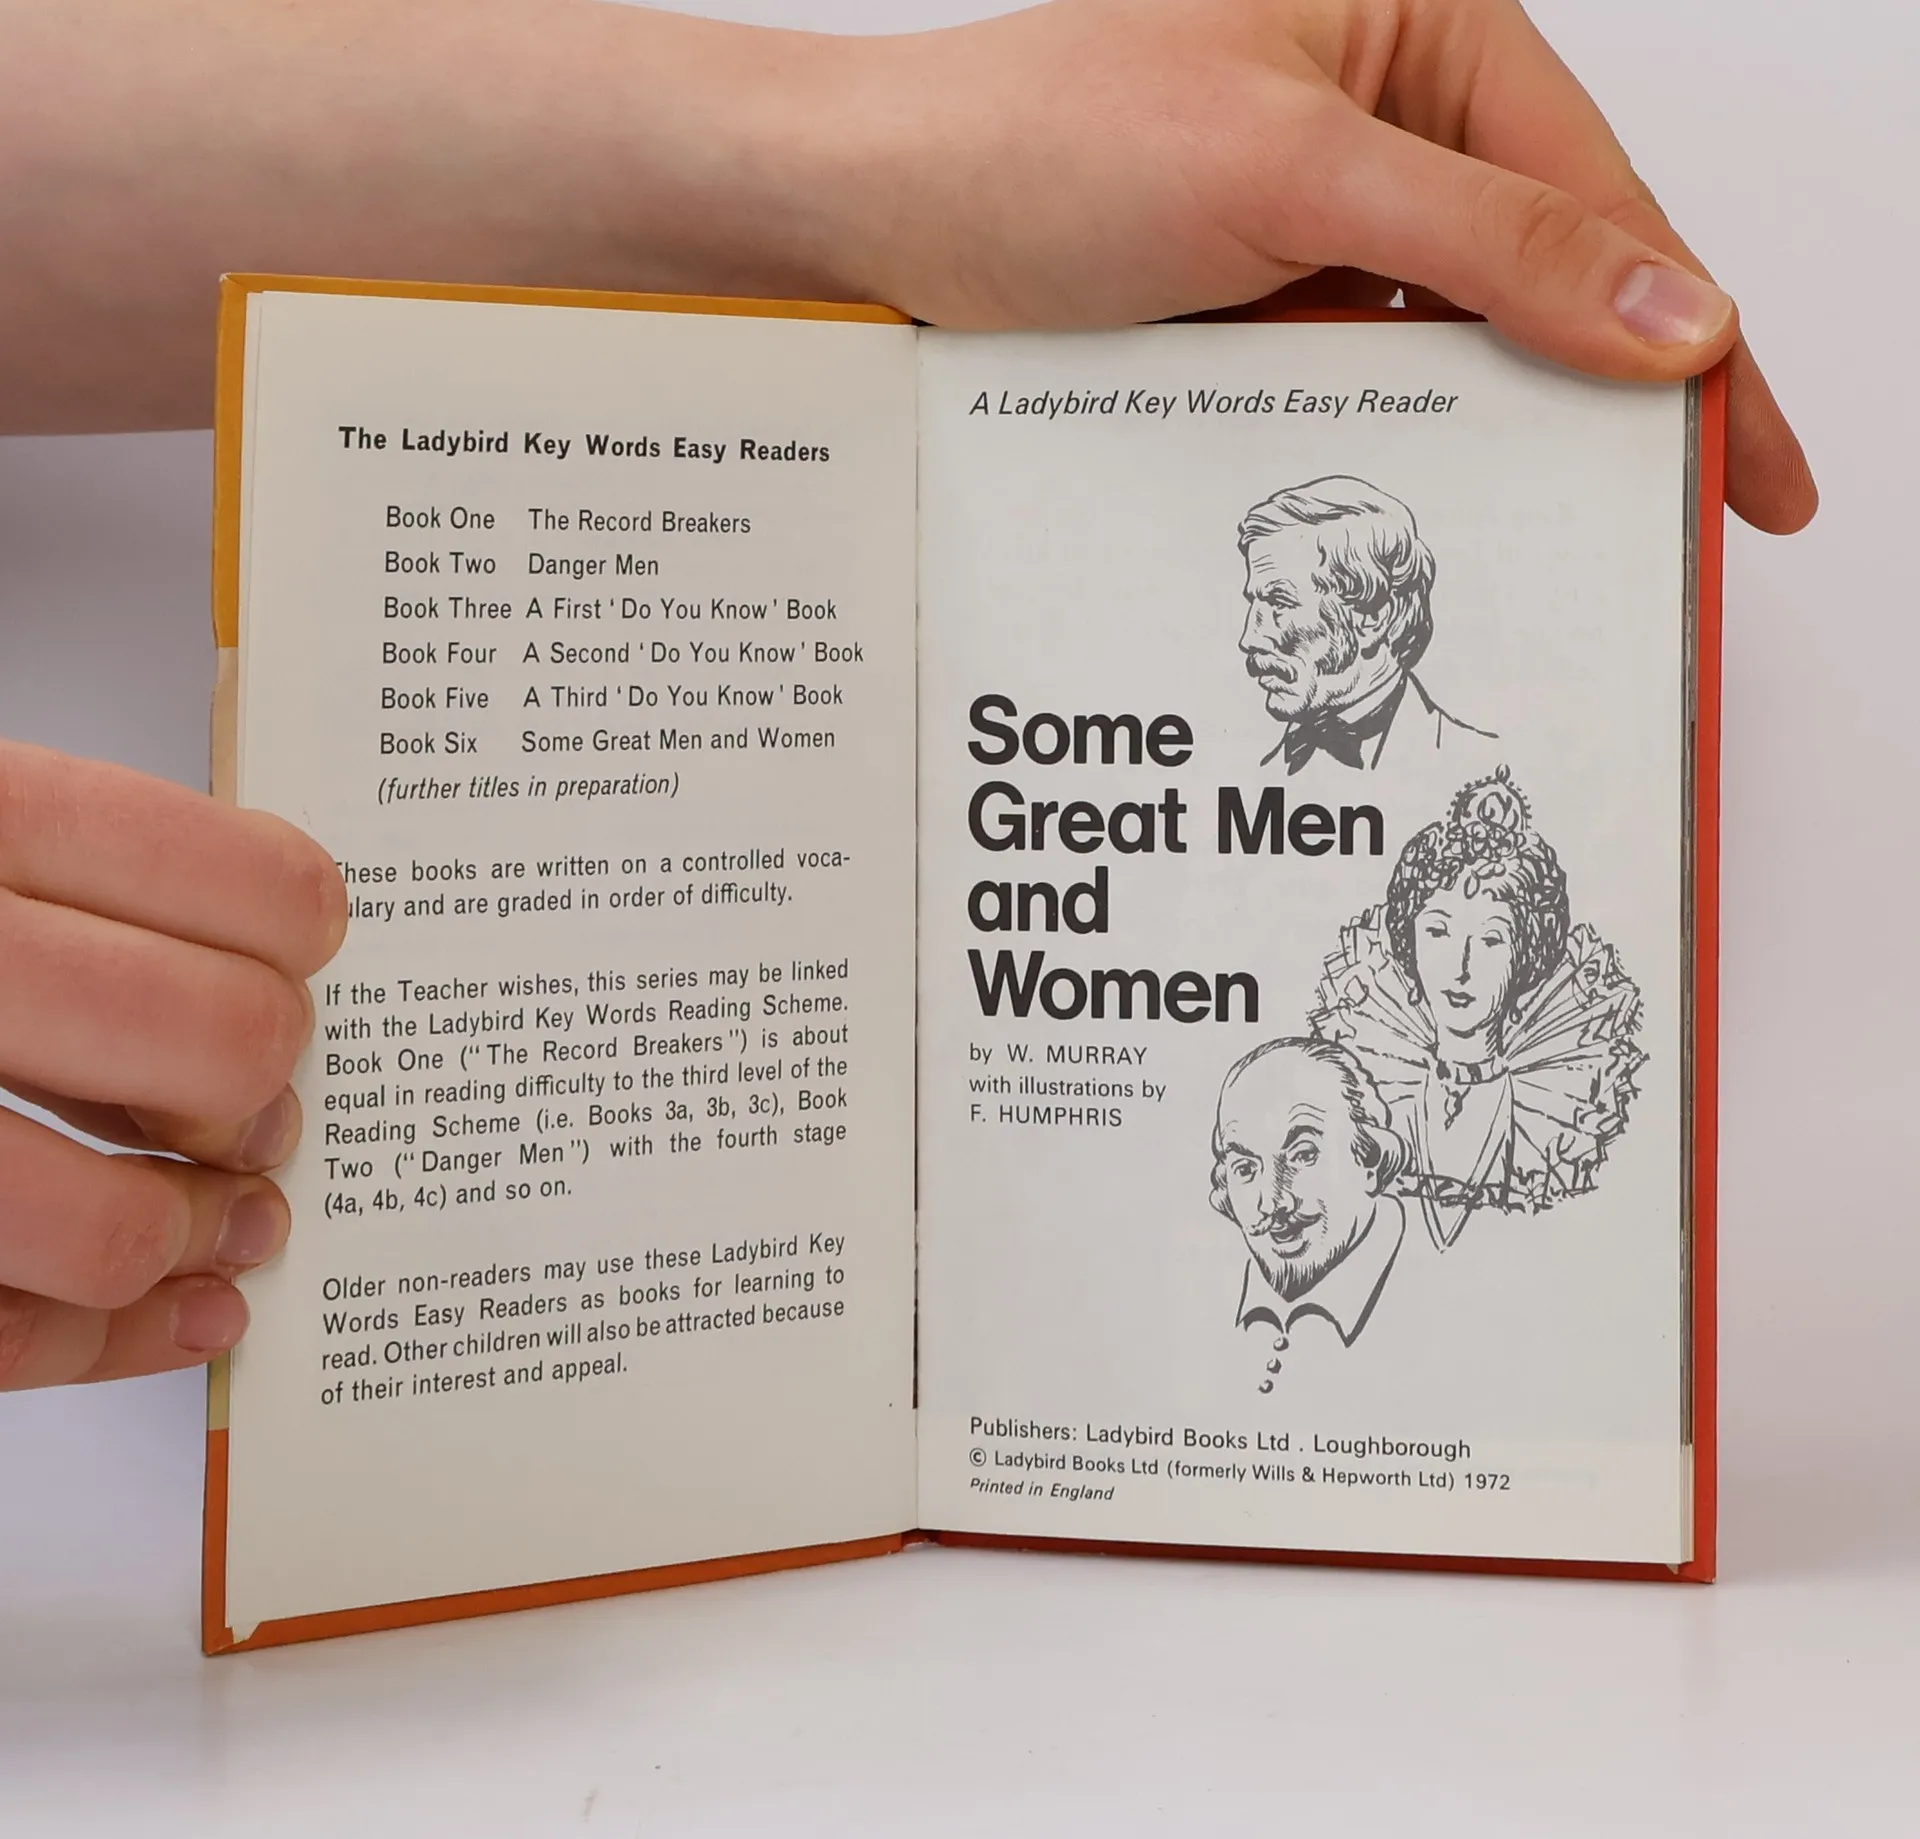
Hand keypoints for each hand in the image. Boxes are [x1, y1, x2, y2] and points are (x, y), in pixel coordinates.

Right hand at [0, 742, 345, 1387]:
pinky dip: (110, 1340)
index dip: (300, 948)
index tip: (290, 970)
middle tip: (241, 1112)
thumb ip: (69, 876)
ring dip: (188, 1238)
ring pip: (109, 1226)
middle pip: (220, 1048)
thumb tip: (279, 956)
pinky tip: (173, 1309)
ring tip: (207, 1221)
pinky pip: (2, 1333)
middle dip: (257, 1099)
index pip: (255, 886)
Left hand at [828, 0, 1813, 532]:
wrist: (875, 216)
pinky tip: (1451, 508)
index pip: (1602, 196)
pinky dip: (1414, 442)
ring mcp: (1326, 209)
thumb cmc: (1040, 147)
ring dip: (1517, 432)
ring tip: (1581, 537)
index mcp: (1422, 27)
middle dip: (1622, 395)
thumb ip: (1488, 245)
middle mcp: (1387, 110)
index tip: (1754, 459)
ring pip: (1466, 334)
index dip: (1694, 334)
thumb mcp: (1287, 179)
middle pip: (1553, 269)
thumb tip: (1674, 312)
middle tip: (1686, 524)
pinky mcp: (1267, 290)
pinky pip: (1377, 370)